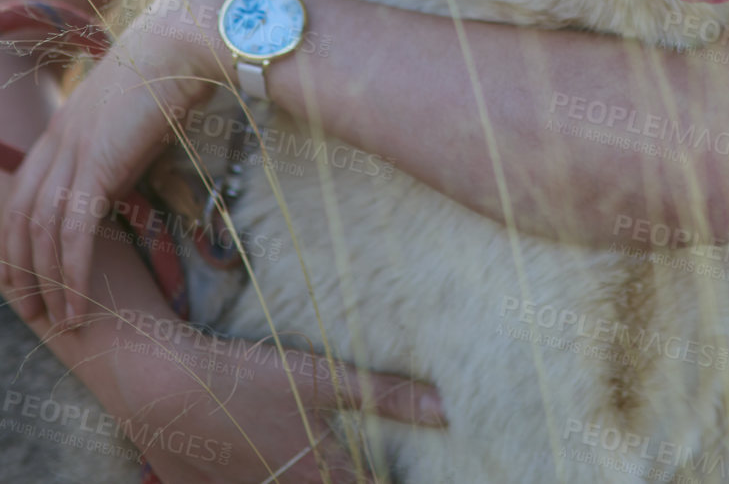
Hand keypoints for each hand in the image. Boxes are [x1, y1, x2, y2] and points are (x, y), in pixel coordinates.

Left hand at [0, 0, 220, 327]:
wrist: (184, 41)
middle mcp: (58, 140)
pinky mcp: (99, 163)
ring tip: (63, 319)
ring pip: (42, 231)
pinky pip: (75, 231)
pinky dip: (74, 272)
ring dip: (49, 281)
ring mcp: (74, 151)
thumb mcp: (133, 119)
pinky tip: (79, 300)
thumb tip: (118, 183)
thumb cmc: (173, 74)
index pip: (23, 194)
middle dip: (20, 269)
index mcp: (64, 128)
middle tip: (33, 310)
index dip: (16, 238)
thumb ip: (116, 152)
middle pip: (20, 217)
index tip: (22, 273)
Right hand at [113, 317, 447, 482]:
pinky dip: (262, 478)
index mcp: (319, 476)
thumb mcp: (322, 377)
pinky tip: (259, 460)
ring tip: (309, 456)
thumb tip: (445, 411)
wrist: (162, 387)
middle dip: (352, 475)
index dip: (392, 481)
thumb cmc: (247, 379)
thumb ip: (385, 396)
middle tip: (353, 459)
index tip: (411, 471)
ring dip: (303, 476)